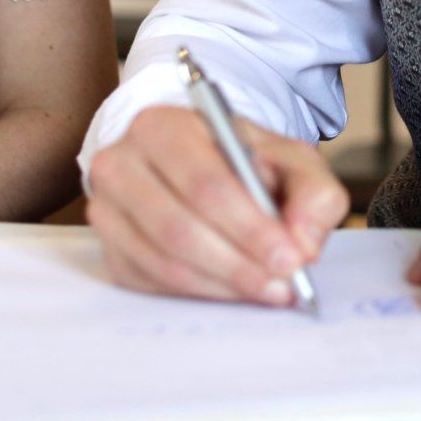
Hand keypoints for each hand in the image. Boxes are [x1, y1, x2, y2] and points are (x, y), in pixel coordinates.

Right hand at [85, 105, 348, 304]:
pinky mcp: (109, 249)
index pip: (204, 183)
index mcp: (163, 126)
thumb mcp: (290, 159)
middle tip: (282, 284)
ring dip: (221, 285)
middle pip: (177, 227)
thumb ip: (313, 193)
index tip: (289, 258)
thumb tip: (304, 243)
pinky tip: (233, 290)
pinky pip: (150, 284)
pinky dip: (198, 294)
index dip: (249, 227)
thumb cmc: (243, 160)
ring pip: (163, 262)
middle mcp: (121, 164)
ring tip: (266, 290)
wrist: (202, 164)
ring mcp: (108, 210)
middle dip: (238, 264)